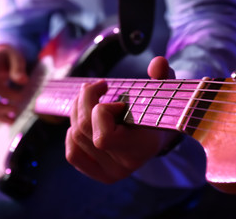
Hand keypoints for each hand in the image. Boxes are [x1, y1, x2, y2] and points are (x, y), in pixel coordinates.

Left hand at [65, 56, 178, 183]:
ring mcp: (109, 171)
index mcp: (141, 148)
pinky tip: (83, 121)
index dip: (103, 112)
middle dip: (86, 99)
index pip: (103, 137)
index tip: (119, 102)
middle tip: (99, 86)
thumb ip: (163, 76)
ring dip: (78, 109)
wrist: (156, 138)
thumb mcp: (163, 92)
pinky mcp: (98, 172)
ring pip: (75, 135)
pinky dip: (72, 134)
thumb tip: (158, 62)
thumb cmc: (158, 112)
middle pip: (84, 130)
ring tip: (91, 96)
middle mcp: (123, 166)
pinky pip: (72, 154)